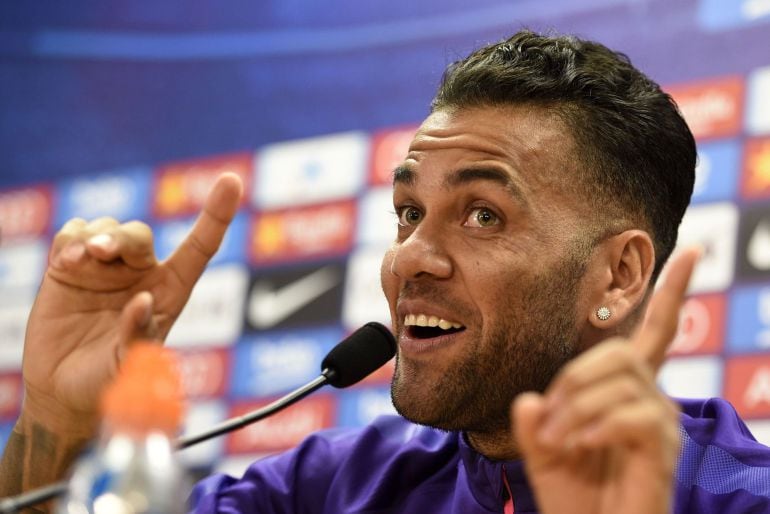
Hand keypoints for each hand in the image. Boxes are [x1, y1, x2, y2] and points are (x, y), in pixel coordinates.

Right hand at [21, 173, 242, 434]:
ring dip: (95, 237)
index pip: (200, 246)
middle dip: (122, 236)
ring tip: (80, 261)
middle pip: (140, 234)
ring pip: (106, 228)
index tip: (232, 180)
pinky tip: (66, 262)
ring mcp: (105, 268)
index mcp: (171, 292)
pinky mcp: (69, 267)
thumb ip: (138, 337)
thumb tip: (143, 302)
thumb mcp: (130, 367)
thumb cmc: (109, 381)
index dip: (217, 214)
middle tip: (101, 252)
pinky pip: (73, 233)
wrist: (63, 390)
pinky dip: (70, 239)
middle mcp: (142, 274)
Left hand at [513, 248, 699, 513]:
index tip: (692, 252)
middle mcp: (652, 402)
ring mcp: (661, 427)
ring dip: (576, 408)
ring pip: (622, 382)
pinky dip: (598, 426)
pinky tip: (580, 446)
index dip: (672, 294)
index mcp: (625, 393)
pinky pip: (635, 416)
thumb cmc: (574, 499)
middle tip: (548, 417)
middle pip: (622, 351)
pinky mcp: (662, 452)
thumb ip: (533, 422)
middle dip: (575, 377)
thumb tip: (530, 400)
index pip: (655, 334)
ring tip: (557, 441)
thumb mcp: (543, 452)